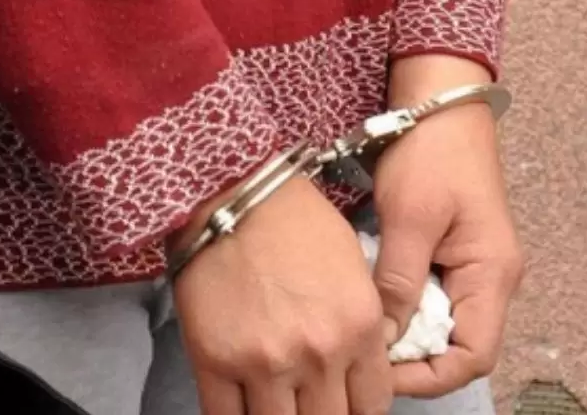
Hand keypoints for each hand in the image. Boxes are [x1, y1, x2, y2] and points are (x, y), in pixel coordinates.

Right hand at [171, 175, 392, 414]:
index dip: (356, 410)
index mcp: (360, 329)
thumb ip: (362, 329)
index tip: (340, 402)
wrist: (232, 194)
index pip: (372, 407)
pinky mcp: (214, 361)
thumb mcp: (355, 271)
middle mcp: (318, 354)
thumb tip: (355, 374)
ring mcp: (264, 362)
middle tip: (307, 402)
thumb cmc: (294, 221)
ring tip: (272, 402)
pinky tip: (239, 407)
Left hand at [372, 55, 524, 396]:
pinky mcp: (445, 254)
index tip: (378, 373)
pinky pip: (424, 297)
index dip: (426, 375)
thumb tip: (380, 337)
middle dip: (407, 358)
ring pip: (435, 324)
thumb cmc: (430, 154)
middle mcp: (487, 280)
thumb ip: (397, 280)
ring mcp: (467, 268)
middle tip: (356, 355)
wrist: (437, 106)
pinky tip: (360, 301)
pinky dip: (395, 305)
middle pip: (453, 346)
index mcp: (490, 275)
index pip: (472, 356)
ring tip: (354, 332)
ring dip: (397, 331)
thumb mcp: (409, 217)